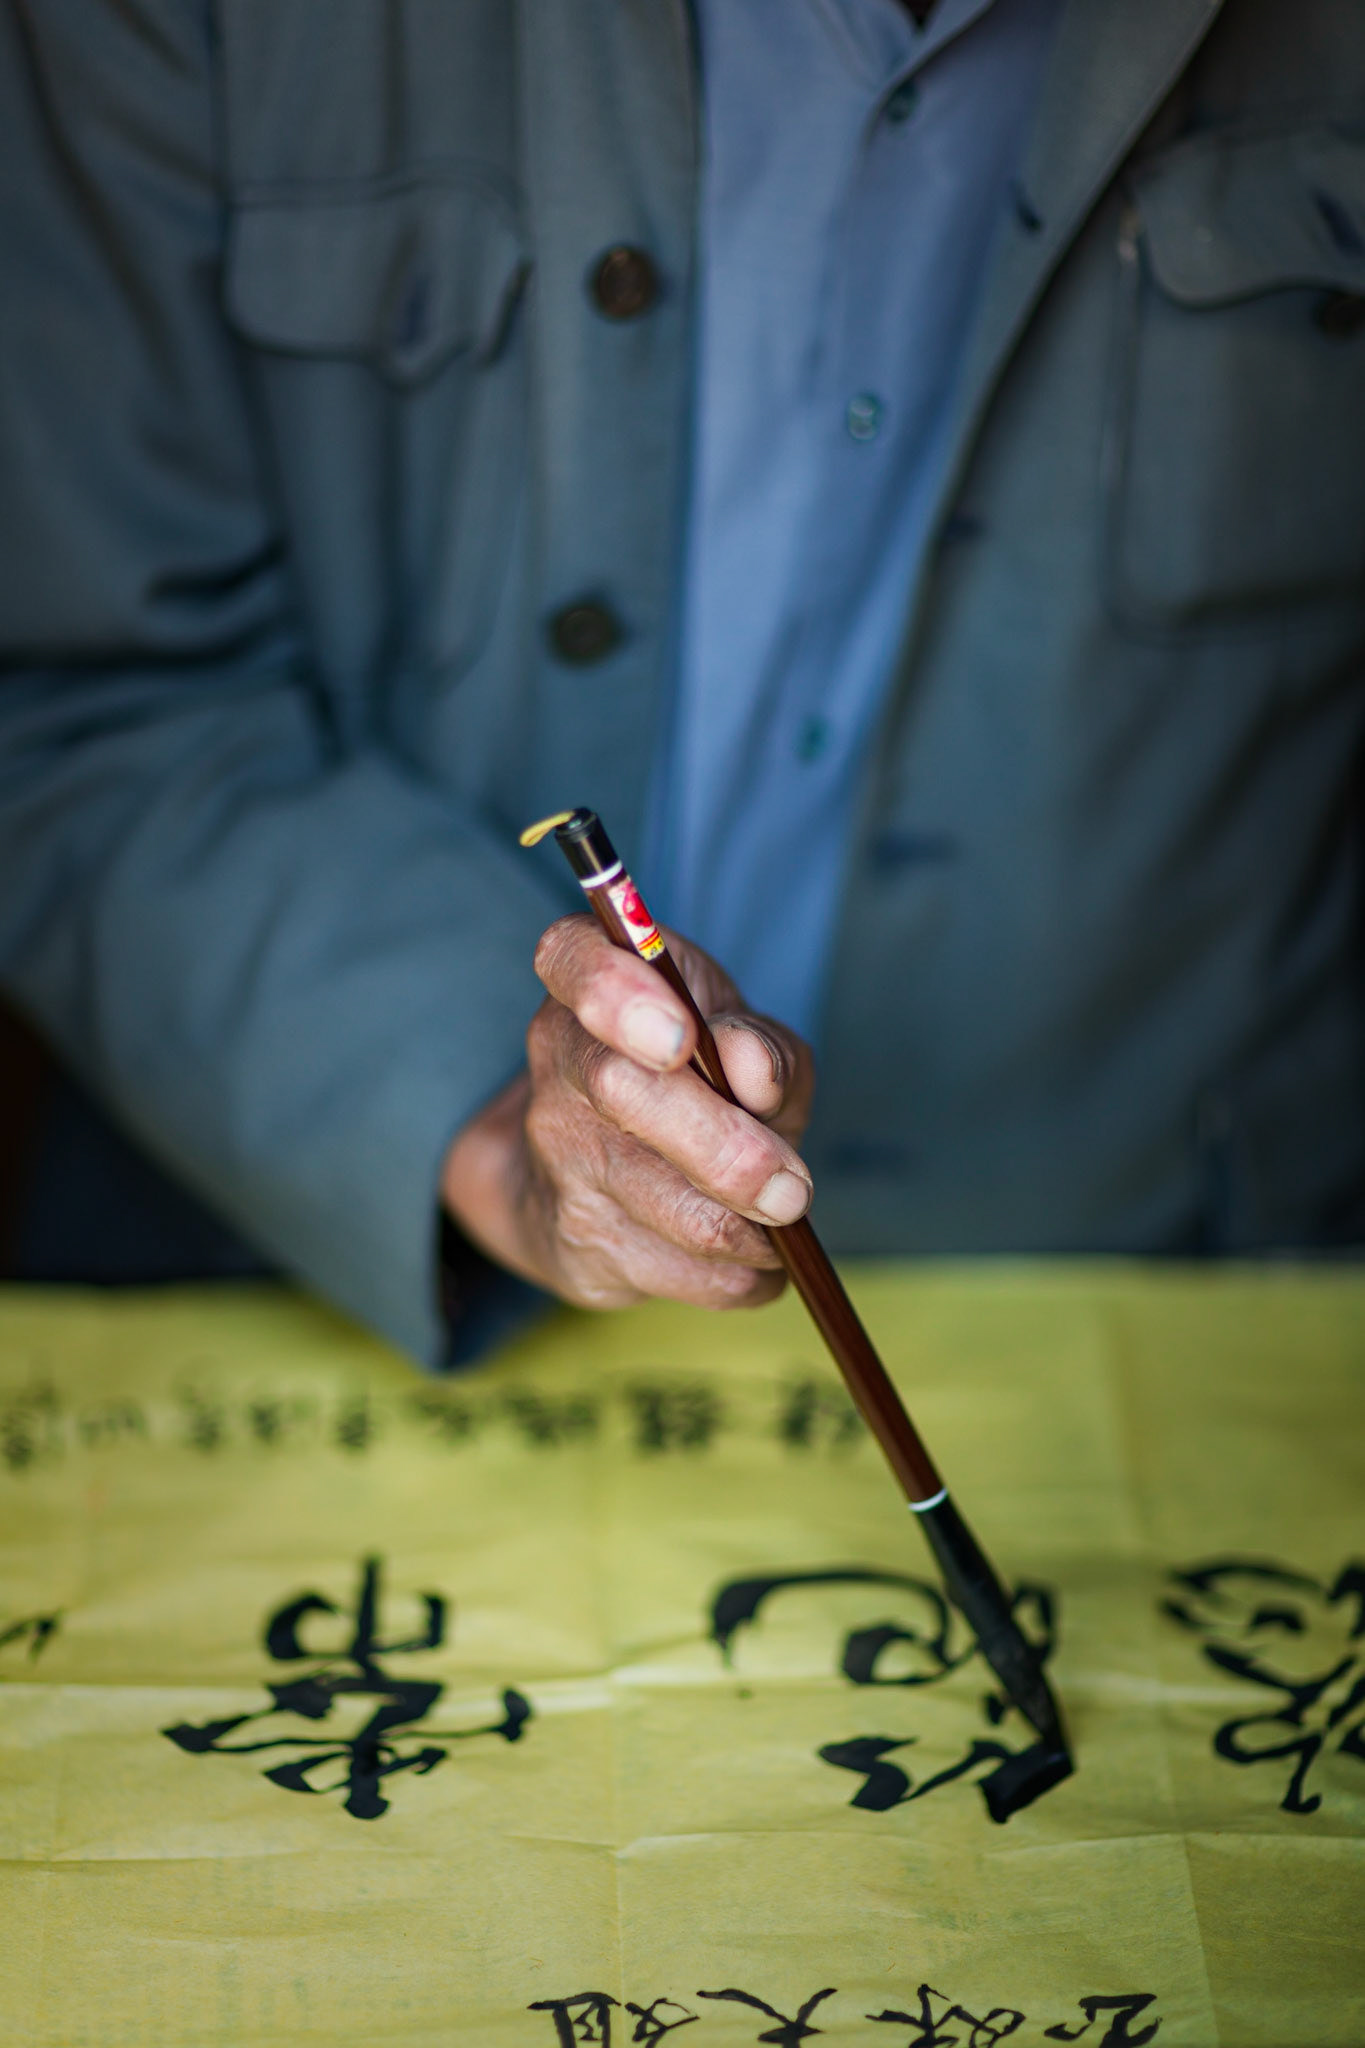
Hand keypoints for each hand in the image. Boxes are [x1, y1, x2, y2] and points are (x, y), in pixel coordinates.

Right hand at [440, 914, 814, 1309]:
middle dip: (720, 1148)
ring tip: (784, 1213)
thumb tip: (755, 1075)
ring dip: (744, 1225)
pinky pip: (674, 1270)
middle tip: (791, 1188)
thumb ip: (759, 1044)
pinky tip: (755, 1255)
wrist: (602, 1171)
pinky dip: (739, 1275)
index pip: (572, 960)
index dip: (616, 995)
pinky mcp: (575, 1240)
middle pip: (619, 1090)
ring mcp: (556, 1152)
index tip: (676, 1039)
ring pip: (656, 1200)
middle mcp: (556, 1056)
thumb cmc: (694, 1079)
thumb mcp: (740, 1037)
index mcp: (590, 977)